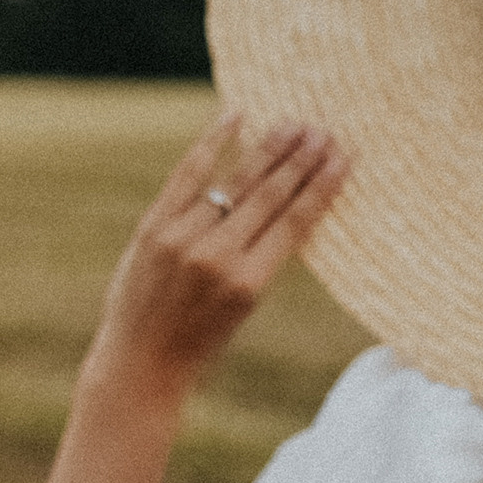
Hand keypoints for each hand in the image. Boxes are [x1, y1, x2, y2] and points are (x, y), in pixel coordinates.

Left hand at [87, 115, 348, 405]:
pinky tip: (235, 117)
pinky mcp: (152, 226)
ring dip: (268, 149)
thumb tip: (286, 205)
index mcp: (248, 283)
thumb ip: (261, 260)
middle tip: (323, 131)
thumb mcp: (243, 311)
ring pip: (235, 182)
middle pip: (270, 195)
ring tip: (294, 124)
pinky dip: (212, 144)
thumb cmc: (199, 346)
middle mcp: (217, 256)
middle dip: (300, 160)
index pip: (295, 222)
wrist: (139, 365)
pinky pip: (188, 175)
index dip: (322, 187)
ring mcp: (181, 238)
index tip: (343, 159)